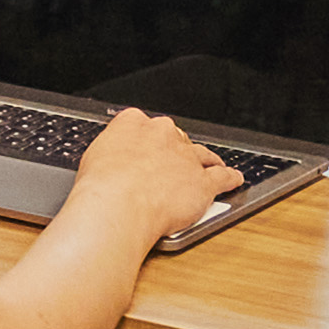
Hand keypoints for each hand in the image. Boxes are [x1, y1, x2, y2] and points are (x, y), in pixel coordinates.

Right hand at [70, 105, 237, 228]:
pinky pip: (222, 177)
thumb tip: (111, 159)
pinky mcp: (202, 182)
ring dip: (208, 161)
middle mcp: (164, 135)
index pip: (144, 124)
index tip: (148, 147)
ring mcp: (186, 157)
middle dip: (177, 150)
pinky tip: (235, 179)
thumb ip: (110, 153)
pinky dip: (230, 178)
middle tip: (173, 164)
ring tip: (213, 165)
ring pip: (202, 155)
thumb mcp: (94, 158)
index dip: (148, 139)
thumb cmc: (101, 186)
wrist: (119, 205)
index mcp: (134, 123)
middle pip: (176, 138)